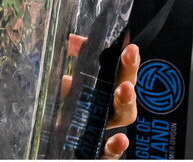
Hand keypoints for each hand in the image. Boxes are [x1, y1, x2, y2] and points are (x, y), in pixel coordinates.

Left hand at [61, 35, 139, 158]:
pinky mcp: (98, 151)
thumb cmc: (73, 113)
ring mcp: (107, 129)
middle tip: (129, 54)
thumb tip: (74, 41)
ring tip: (126, 88)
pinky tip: (120, 140)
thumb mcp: (72, 85)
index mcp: (106, 90)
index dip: (127, 58)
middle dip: (129, 72)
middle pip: (125, 88)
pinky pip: (109, 152)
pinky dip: (115, 147)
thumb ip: (77, 64)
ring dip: (126, 101)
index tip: (130, 44)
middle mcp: (110, 109)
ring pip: (124, 115)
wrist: (62, 147)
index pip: (120, 70)